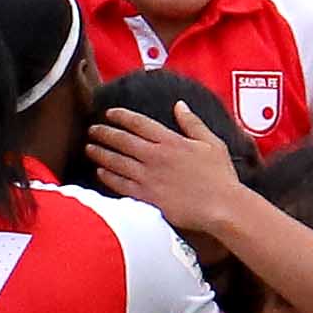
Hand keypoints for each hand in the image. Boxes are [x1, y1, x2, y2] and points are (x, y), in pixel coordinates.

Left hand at [86, 102, 242, 233]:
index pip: (138, 123)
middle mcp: (155, 156)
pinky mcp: (147, 197)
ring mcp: (148, 177)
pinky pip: (121, 185)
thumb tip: (180, 105)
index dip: (121, 116)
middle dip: (104, 133)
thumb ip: (193, 123)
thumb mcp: (212, 142)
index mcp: (171, 141)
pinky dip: (108, 177)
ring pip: (117, 162)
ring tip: (90, 148)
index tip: (109, 113)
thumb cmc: (220, 176)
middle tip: (93, 129)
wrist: (221, 207)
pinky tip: (100, 173)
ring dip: (101, 153)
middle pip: (122, 140)